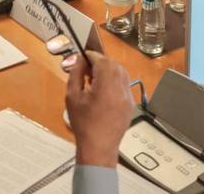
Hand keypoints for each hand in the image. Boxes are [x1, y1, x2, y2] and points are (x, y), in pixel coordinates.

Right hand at [66, 51, 133, 167]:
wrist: (98, 148)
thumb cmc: (82, 123)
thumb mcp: (72, 97)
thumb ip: (76, 75)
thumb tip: (80, 61)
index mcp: (106, 87)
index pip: (102, 61)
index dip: (92, 56)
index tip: (83, 56)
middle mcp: (121, 90)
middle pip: (114, 65)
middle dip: (101, 62)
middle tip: (87, 69)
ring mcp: (129, 97)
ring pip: (122, 73)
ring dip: (109, 70)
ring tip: (95, 79)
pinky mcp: (131, 104)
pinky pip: (125, 84)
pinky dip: (115, 81)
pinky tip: (104, 90)